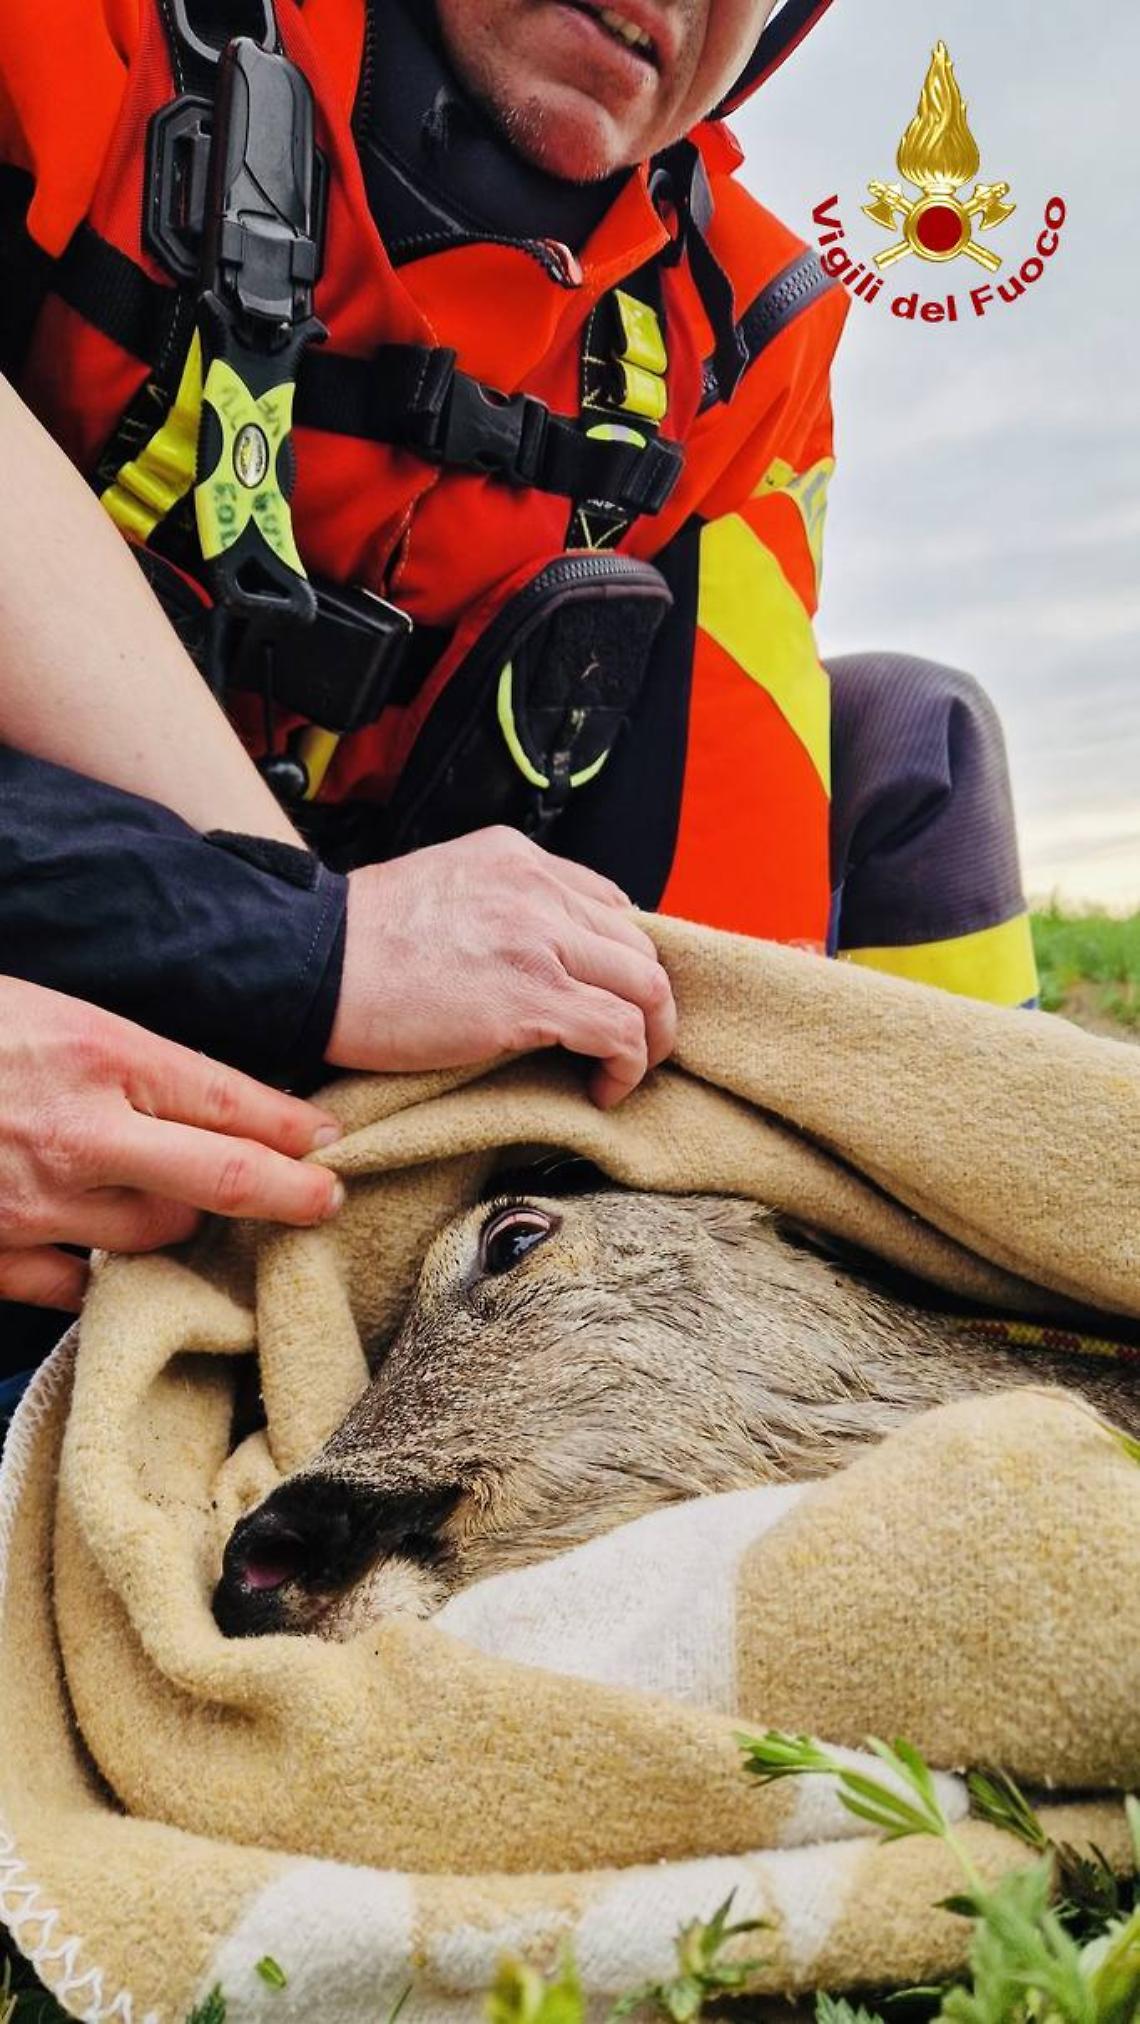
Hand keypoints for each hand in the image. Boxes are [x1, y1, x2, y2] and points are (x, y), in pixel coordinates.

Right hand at [0, 978, 344, 1310]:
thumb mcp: (50, 1011)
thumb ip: (121, 1057)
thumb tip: (198, 1095)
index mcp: (100, 1056)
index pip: (230, 1101)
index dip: (293, 1127)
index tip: (328, 1141)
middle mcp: (81, 1135)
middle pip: (223, 1181)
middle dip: (292, 1193)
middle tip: (326, 1199)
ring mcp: (37, 1203)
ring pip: (158, 1235)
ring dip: (181, 1221)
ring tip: (180, 1203)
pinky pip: (77, 1288)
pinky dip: (97, 1273)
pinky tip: (105, 1257)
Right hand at [327, 827, 676, 1107]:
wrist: (310, 963)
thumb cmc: (357, 945)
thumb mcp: (440, 891)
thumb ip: (496, 908)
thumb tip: (530, 957)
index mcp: (516, 858)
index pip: (608, 904)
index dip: (620, 961)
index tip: (609, 999)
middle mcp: (539, 888)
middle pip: (640, 946)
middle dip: (648, 1002)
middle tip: (629, 1045)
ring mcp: (540, 939)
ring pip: (647, 987)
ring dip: (649, 1038)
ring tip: (625, 1072)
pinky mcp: (533, 997)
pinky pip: (619, 1031)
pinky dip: (626, 1067)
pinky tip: (602, 1090)